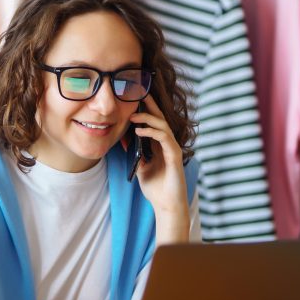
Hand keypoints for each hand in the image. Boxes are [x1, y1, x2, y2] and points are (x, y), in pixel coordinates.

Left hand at [130, 94, 188, 220]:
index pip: (153, 123)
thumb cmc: (155, 188)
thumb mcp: (140, 167)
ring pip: (162, 126)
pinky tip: (139, 131)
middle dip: (150, 106)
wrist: (166, 205)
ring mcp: (173, 149)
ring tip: (132, 116)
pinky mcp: (175, 156)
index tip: (133, 99)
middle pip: (160, 119)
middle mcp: (168, 144)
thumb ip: (135, 153)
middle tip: (138, 94)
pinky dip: (152, 132)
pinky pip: (164, 138)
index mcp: (160, 146)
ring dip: (147, 118)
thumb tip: (124, 139)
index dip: (145, 110)